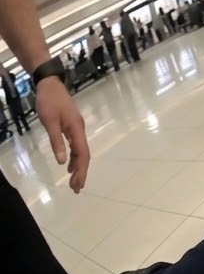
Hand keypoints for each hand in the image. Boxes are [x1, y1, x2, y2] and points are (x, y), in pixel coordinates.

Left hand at [33, 77, 89, 192]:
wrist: (50, 84)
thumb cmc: (49, 102)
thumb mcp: (49, 122)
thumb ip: (56, 141)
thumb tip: (62, 161)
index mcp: (76, 129)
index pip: (82, 154)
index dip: (81, 170)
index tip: (77, 184)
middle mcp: (80, 130)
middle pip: (84, 155)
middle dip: (81, 172)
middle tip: (76, 189)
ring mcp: (76, 128)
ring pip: (81, 151)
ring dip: (78, 166)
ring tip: (73, 181)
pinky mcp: (71, 126)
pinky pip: (76, 145)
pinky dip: (74, 157)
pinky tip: (69, 164)